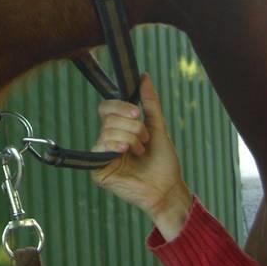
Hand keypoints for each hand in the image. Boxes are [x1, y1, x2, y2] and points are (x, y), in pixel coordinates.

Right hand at [91, 74, 192, 239]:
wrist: (168, 188)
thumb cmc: (163, 162)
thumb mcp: (157, 127)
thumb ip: (149, 103)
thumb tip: (144, 76)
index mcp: (118, 130)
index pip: (106, 108)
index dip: (120, 106)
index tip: (138, 113)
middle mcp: (107, 141)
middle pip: (108, 118)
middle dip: (132, 126)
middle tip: (145, 140)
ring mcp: (101, 155)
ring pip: (107, 131)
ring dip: (131, 138)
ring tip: (140, 152)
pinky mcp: (98, 170)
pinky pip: (100, 148)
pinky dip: (115, 146)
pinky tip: (126, 152)